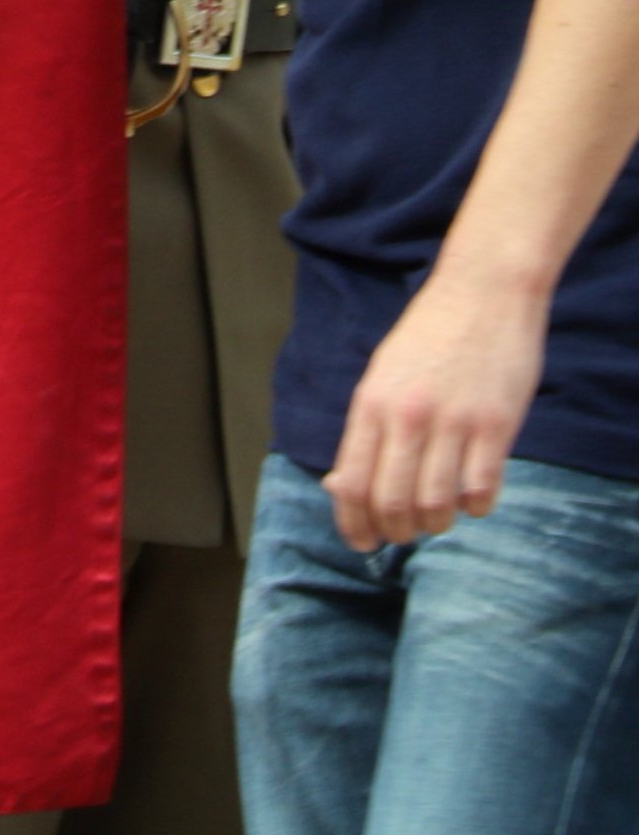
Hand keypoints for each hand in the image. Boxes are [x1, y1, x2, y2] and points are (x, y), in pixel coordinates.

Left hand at [323, 265, 547, 551]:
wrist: (483, 290)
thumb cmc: (430, 335)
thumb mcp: (383, 374)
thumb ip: (365, 431)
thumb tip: (338, 488)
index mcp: (371, 403)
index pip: (352, 484)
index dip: (353, 525)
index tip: (362, 544)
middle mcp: (407, 416)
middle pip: (392, 505)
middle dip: (395, 533)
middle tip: (405, 534)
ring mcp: (453, 422)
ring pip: (436, 508)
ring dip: (436, 525)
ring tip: (440, 514)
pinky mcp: (496, 425)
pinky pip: (481, 492)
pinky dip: (476, 507)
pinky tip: (474, 494)